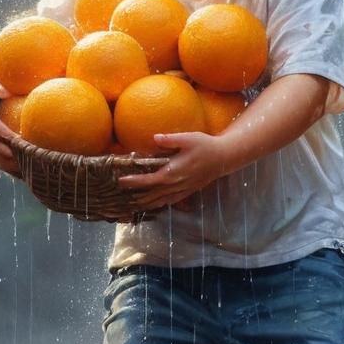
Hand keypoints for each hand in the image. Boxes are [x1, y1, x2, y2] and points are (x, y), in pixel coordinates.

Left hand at [115, 131, 229, 210]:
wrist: (224, 158)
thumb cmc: (205, 146)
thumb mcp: (189, 138)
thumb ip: (171, 139)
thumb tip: (154, 138)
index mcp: (174, 171)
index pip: (150, 179)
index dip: (135, 181)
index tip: (121, 181)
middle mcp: (177, 183)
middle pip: (152, 194)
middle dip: (136, 196)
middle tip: (120, 197)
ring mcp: (183, 189)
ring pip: (161, 200)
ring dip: (146, 204)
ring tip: (133, 206)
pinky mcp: (188, 190)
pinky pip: (171, 201)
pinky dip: (160, 204)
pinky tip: (154, 205)